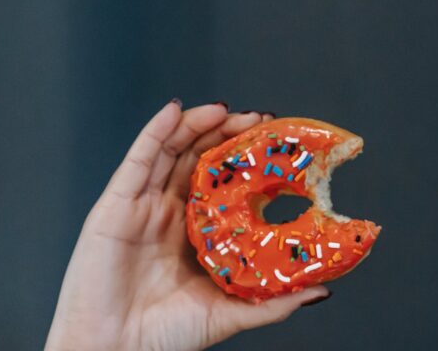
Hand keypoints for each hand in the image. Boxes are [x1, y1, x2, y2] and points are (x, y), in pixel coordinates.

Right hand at [46, 101, 328, 350]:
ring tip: (225, 109)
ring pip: (169, 151)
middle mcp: (168, 213)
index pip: (222, 182)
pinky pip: (137, 160)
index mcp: (194, 232)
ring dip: (197, 124)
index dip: (245, 159)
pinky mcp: (115, 206)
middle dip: (226, 134)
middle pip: (198, 158)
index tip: (275, 141)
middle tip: (258, 119)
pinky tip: (175, 110)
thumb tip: (322, 291)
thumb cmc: (167, 337)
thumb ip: (274, 302)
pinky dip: (155, 131)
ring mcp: (141, 207)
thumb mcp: (230, 313)